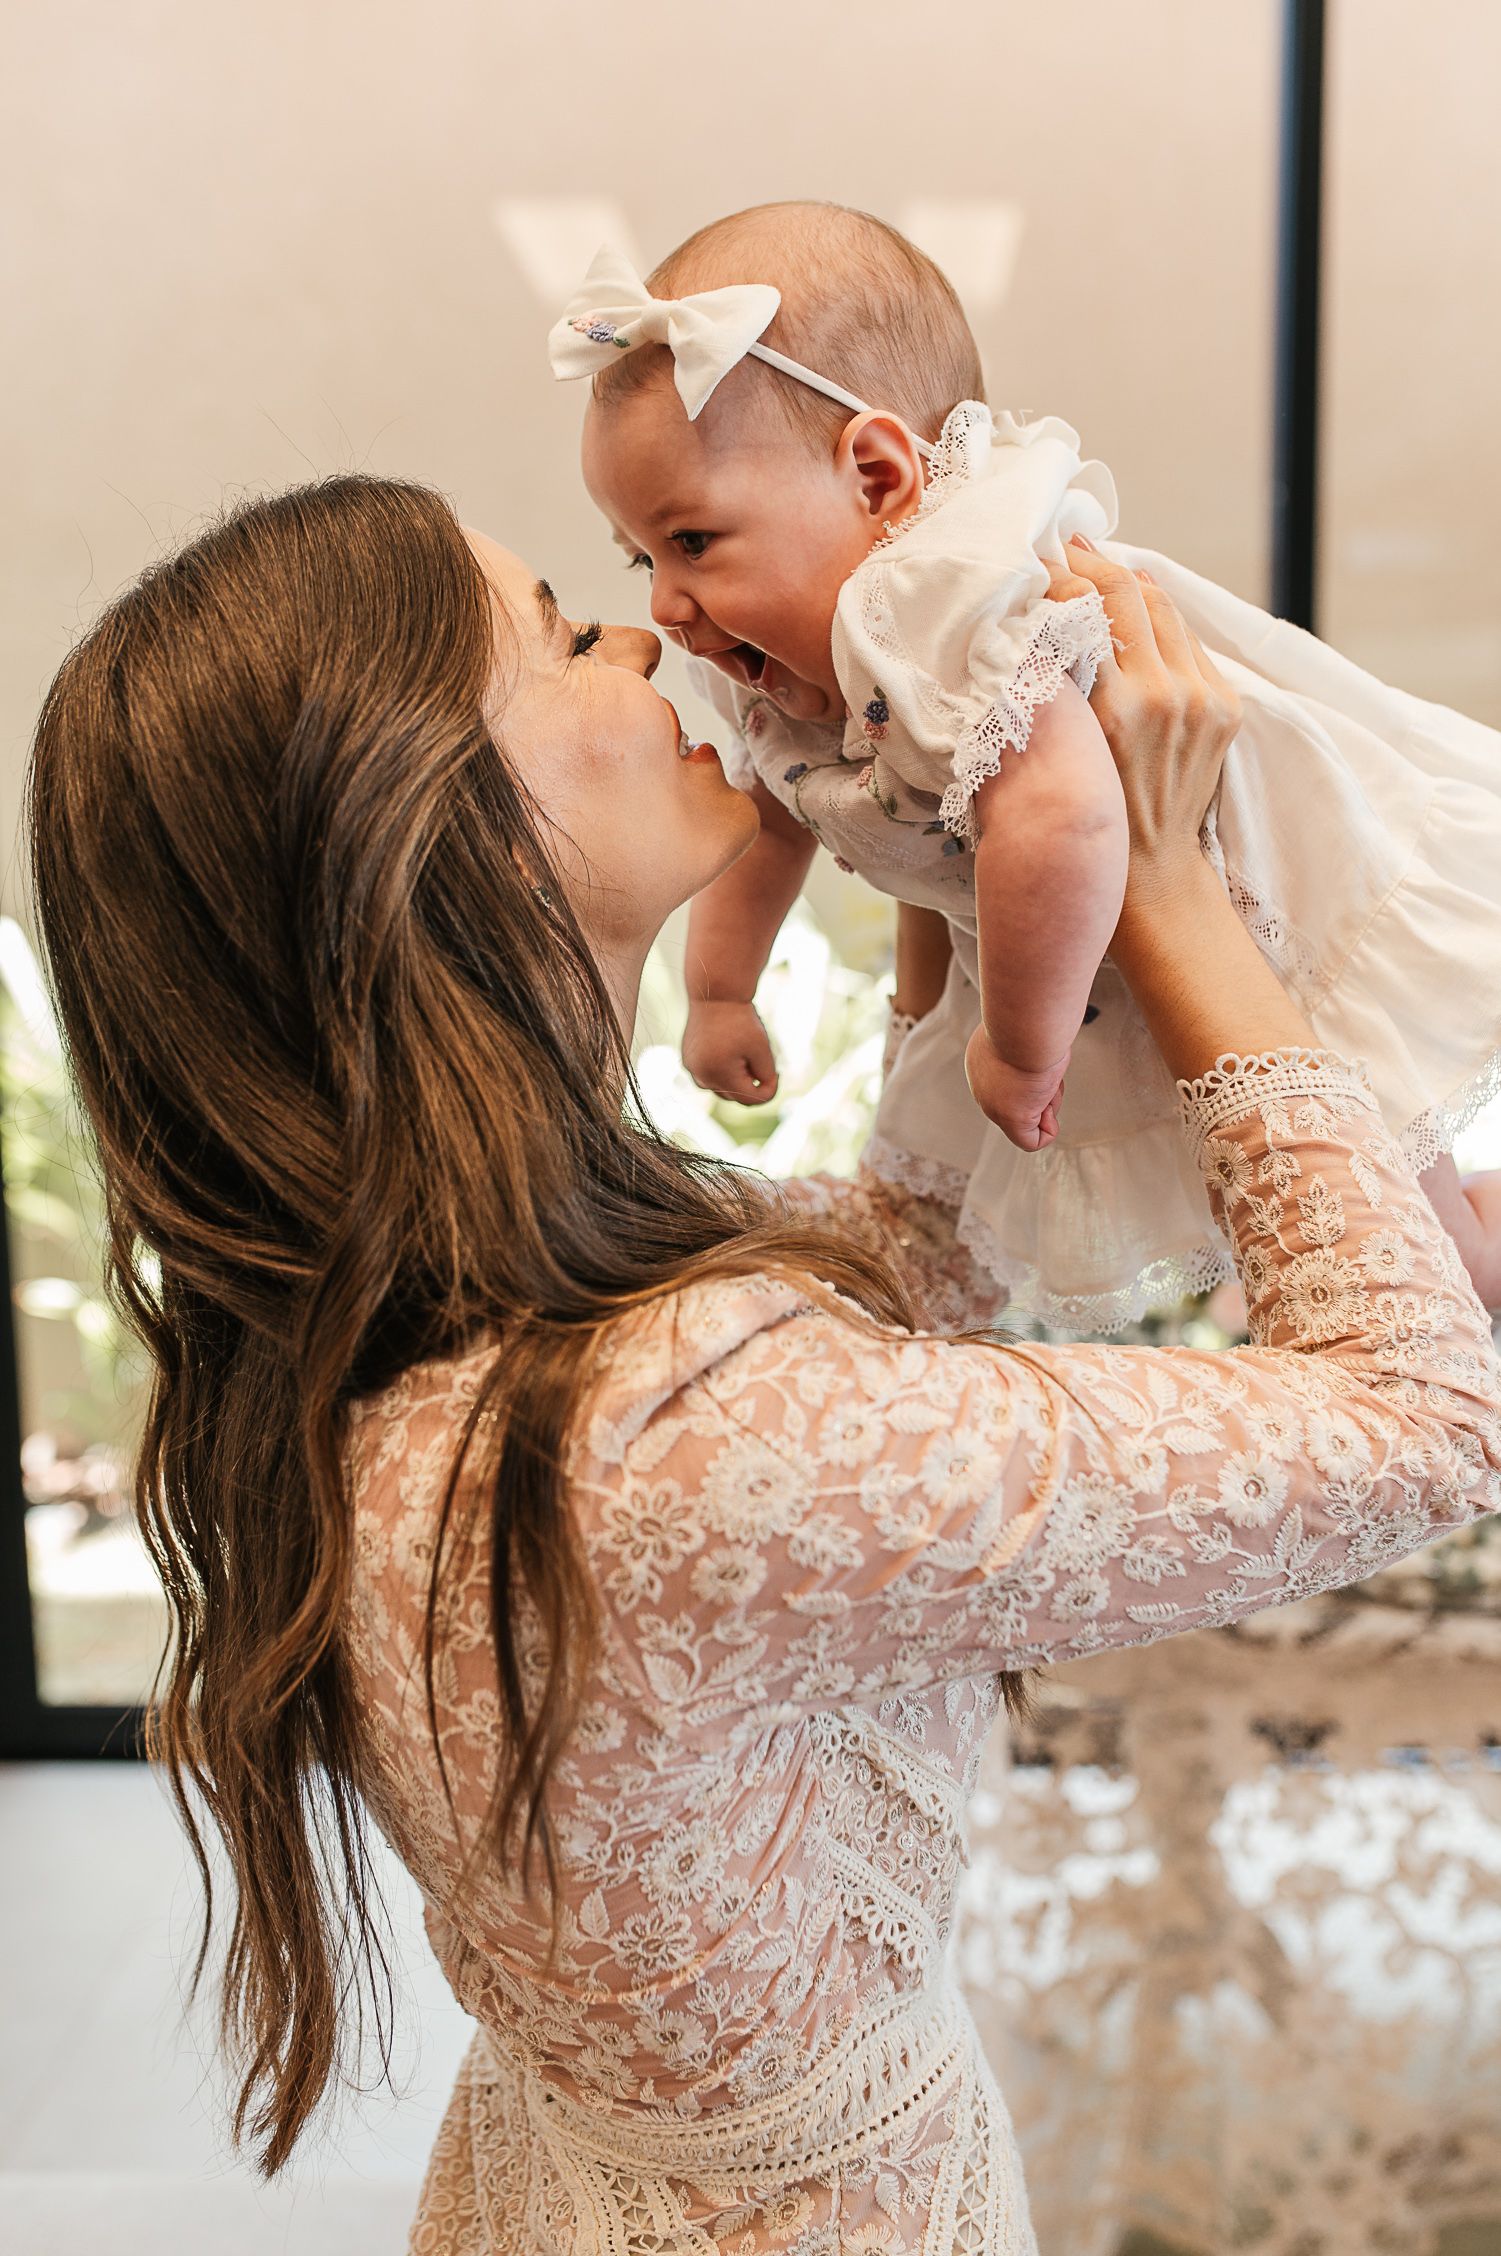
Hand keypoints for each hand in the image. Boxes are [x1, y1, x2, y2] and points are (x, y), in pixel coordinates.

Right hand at [682, 998, 778, 1104]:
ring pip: (722, 1088)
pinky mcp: (688, 1061)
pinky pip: (710, 1076)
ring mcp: (692, 1069)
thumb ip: (766, 1076)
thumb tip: (761, 1095)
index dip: (769, 1090)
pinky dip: (723, 1071)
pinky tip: (729, 1050)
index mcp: (719, 1074)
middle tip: (760, 1058)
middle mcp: (701, 1076)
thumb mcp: (762, 1049)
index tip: (777, 1072)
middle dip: (751, 1082)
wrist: (716, 995)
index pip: (751, 1100)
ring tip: (744, 1054)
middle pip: (736, 1096)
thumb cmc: (741, 1020)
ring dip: (736, 1079)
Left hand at [965, 1024, 1067, 1150]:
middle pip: (1021, 1101)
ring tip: (1044, 1078)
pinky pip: (1032, 1141)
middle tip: (1043, 1070)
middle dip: (1041, 1090)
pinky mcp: (1011, 1118)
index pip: (1010, 1082)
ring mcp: (993, 1104)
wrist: (1026, 1025)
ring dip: (1049, 1101)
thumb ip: (1028, 1048)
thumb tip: (1040, 1070)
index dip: (1033, 1074)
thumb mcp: (1024, 1032)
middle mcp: (982, 1085)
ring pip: (1030, 1119)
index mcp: (982, 1062)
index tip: (1036, 1056)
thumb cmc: (1030, 1021)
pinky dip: (1047, 1131)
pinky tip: (1046, 1107)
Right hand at [1044, 540, 1240, 903]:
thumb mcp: (1061, 748)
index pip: (1088, 608)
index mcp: (1118, 709)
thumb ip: (1057, 680)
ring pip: (1163, 608)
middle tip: (1063, 548)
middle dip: (1093, 563)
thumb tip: (1047, 611)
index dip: (1059, 573)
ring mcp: (1205, 700)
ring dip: (1127, 583)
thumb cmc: (1089, 816)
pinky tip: (1133, 613)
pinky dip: (1156, 621)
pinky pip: (1187, 641)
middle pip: (1130, 593)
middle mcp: (1168, 696)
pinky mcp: (1227, 706)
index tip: (1035, 557)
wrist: (1151, 872)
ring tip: (1095, 568)